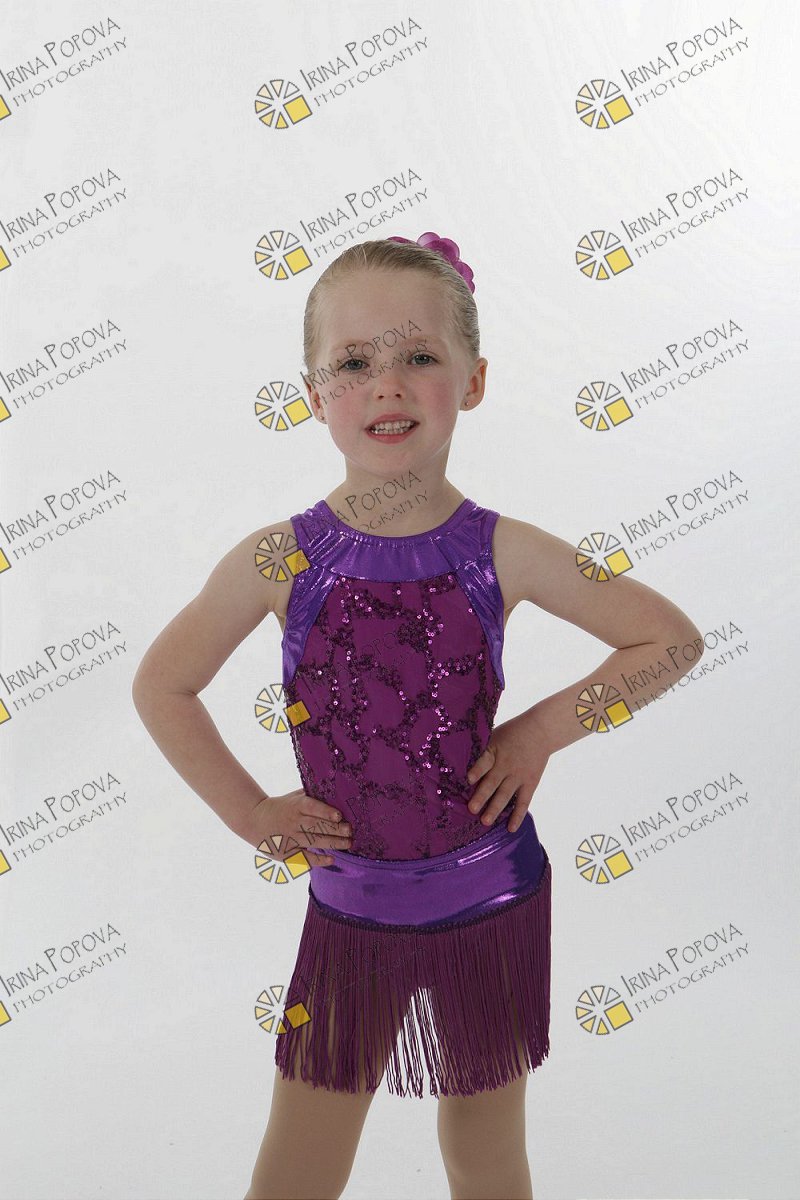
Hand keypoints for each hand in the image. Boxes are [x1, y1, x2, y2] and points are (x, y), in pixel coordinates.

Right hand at [245, 788, 351, 867]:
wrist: (254, 820)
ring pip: (313, 841)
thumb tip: (337, 794)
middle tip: (350, 831)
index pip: (312, 808)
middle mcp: (293, 822)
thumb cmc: (280, 806)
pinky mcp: (286, 853)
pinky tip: (331, 859)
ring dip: (333, 843)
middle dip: (335, 829)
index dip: (326, 812)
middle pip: (316, 826)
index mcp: (295, 806)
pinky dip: (318, 860)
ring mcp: (289, 838)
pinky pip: (304, 858)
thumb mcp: (293, 797)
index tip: (339, 816)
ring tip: (348, 843)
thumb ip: (311, 796)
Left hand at [466, 712, 550, 832]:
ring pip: (506, 795)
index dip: (477, 770)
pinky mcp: (530, 783)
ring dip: (495, 808)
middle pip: (493, 782)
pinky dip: (517, 816)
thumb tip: (457, 762)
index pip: (485, 761)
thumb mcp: (494, 736)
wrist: (540, 731)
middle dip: (482, 796)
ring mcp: (519, 775)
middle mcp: (506, 765)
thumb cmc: (511, 733)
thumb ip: (481, 750)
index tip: (468, 779)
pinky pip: (523, 802)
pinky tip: (510, 828)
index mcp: (494, 751)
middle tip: (471, 809)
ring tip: (485, 821)